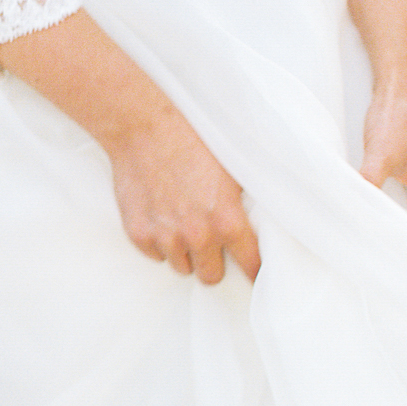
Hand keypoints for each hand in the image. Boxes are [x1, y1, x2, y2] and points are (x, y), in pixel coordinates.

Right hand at [0, 12, 259, 285]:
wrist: (144, 129)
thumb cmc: (194, 143)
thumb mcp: (236, 171)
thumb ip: (248, 204)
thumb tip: (268, 224)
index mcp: (228, 221)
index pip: (250, 265)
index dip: (253, 269)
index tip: (252, 271)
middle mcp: (198, 235)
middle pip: (211, 277)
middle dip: (214, 263)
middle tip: (213, 246)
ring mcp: (165, 237)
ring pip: (182, 267)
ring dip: (186, 253)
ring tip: (185, 226)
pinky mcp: (138, 234)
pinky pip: (154, 255)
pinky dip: (159, 243)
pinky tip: (162, 218)